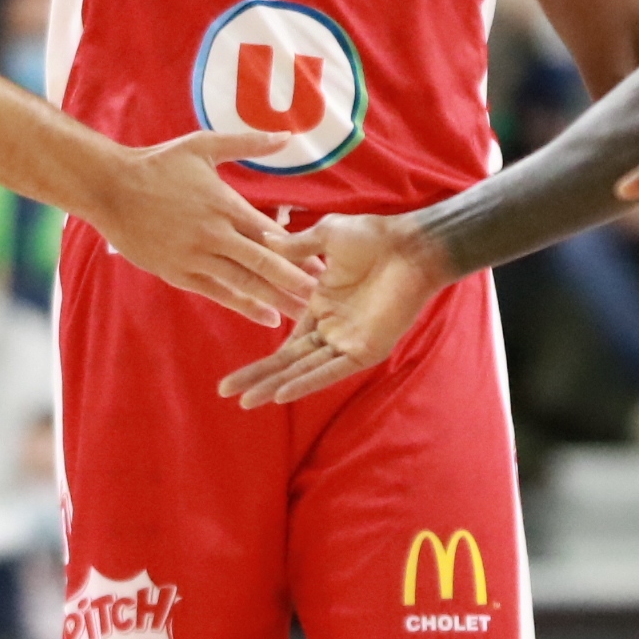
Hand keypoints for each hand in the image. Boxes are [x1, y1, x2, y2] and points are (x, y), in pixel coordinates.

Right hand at [81, 123, 305, 325]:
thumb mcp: (203, 145)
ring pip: (244, 283)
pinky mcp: (178, 273)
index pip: (270, 233)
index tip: (323, 265)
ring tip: (304, 315)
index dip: (299, 251)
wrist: (110, 188)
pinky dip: (244, 305)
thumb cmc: (158, 164)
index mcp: (224, 203)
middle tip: (325, 298)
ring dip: (276, 299)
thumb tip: (286, 136)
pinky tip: (267, 315)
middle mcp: (213, 234)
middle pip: (263, 262)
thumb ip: (248, 143)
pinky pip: (218, 292)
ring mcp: (195, 256)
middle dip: (295, 281)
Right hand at [221, 209, 452, 408]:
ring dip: (276, 385)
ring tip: (247, 401)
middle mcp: (333, 330)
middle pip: (288, 362)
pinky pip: (332, 370)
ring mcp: (349, 342)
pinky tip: (283, 394)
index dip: (260, 362)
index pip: (286, 345)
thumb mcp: (326, 236)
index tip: (232, 376)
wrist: (411, 245)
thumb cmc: (376, 237)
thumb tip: (265, 241)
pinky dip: (308, 382)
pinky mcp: (367, 350)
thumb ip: (297, 247)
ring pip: (305, 370)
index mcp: (322, 308)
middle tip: (226, 393)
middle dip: (258, 378)